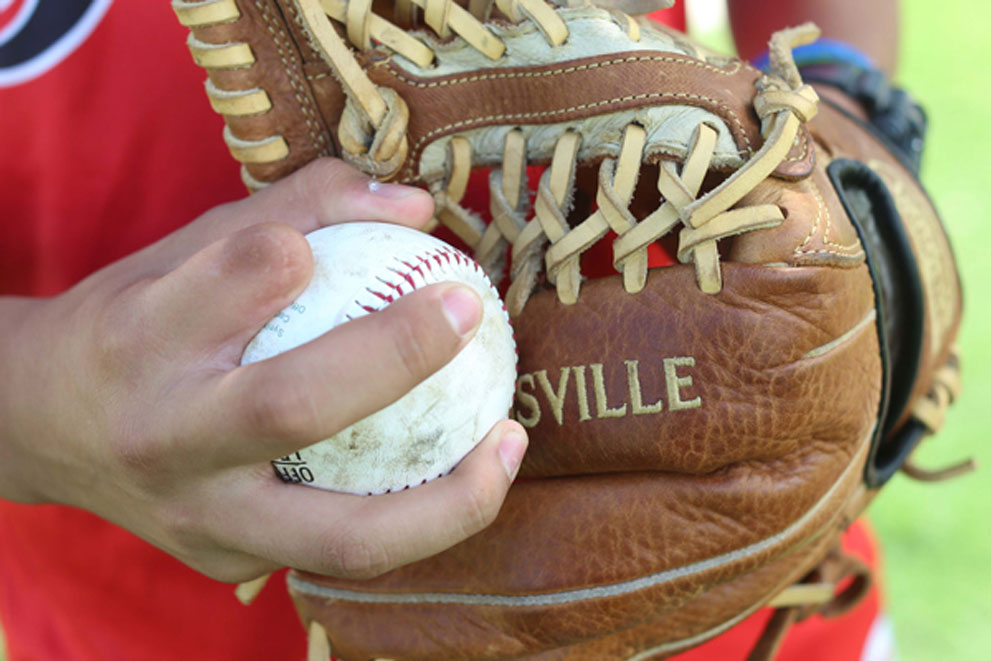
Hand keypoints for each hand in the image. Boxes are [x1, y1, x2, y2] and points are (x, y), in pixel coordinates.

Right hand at [0, 158, 527, 581]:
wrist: (42, 427)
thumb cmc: (136, 322)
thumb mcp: (189, 248)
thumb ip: (302, 209)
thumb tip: (420, 209)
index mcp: (145, 336)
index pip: (232, 278)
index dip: (305, 248)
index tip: (378, 230)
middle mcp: (167, 435)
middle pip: (292, 408)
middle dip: (397, 356)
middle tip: (468, 310)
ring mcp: (200, 517)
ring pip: (343, 538)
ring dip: (449, 502)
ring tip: (508, 443)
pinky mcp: (227, 561)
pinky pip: (339, 547)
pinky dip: (413, 516)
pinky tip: (458, 475)